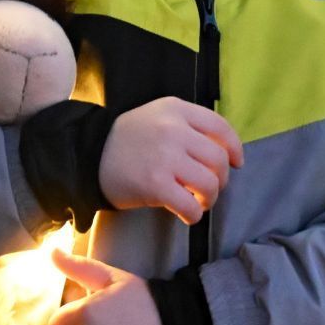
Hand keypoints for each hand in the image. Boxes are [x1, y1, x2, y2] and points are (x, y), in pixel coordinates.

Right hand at [98, 97, 243, 224]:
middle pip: (218, 159)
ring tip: (199, 202)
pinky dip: (195, 214)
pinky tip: (188, 214)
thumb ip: (189, 126)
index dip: (234, 148)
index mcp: (177, 109)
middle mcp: (174, 130)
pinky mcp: (155, 184)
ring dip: (209, 198)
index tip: (236, 163)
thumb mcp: (159, 117)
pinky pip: (190, 205)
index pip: (221, 128)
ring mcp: (165, 157)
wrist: (87, 156)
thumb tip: (226, 151)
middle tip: (210, 188)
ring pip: (209, 183)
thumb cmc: (129, 140)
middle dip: (221, 178)